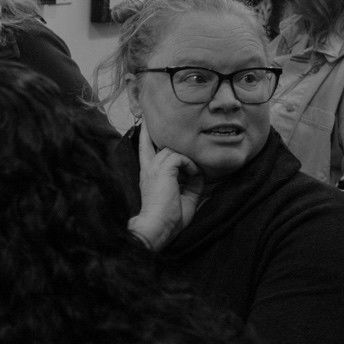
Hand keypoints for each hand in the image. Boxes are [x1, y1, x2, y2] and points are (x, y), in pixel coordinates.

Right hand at [128, 125, 200, 250]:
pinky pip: (181, 157)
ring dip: (186, 159)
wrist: (157, 227)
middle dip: (149, 128)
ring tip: (193, 172)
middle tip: (148, 116)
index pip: (145, 151)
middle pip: (148, 141)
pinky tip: (193, 176)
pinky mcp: (163, 169)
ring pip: (171, 149)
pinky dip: (190, 166)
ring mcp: (154, 168)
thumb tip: (199, 174)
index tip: (145, 123)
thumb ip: (190, 184)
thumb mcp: (183, 198)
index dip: (145, 136)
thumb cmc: (169, 219)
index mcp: (149, 175)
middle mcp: (148, 168)